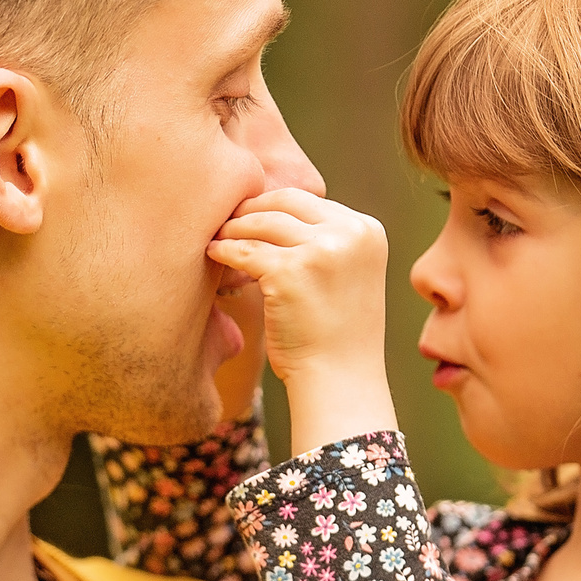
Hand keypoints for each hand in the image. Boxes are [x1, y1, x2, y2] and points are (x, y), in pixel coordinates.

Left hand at [209, 190, 398, 455]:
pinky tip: (213, 254)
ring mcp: (320, 251)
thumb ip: (327, 239)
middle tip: (227, 218)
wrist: (340, 380)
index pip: (310, 200)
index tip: (251, 213)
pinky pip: (243, 250)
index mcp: (368, 230)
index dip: (274, 205)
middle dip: (251, 208)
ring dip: (234, 227)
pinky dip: (224, 250)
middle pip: (284, 202)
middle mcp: (349, 233)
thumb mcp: (349, 272)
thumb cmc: (338, 333)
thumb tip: (277, 210)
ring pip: (261, 222)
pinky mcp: (288, 272)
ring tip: (218, 235)